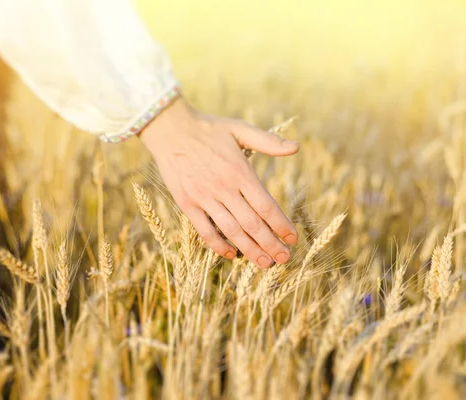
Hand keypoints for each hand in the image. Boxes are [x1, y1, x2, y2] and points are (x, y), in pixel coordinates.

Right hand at [138, 97, 298, 267]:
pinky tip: (231, 254)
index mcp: (239, 171)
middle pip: (252, 224)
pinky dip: (218, 245)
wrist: (170, 129)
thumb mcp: (240, 129)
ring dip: (250, 250)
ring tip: (265, 263)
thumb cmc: (208, 128)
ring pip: (231, 231)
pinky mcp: (187, 203)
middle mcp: (223, 188)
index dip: (281, 225)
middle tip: (284, 259)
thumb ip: (268, 141)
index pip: (266, 205)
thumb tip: (296, 147)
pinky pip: (204, 230)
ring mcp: (204, 197)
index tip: (292, 238)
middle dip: (270, 244)